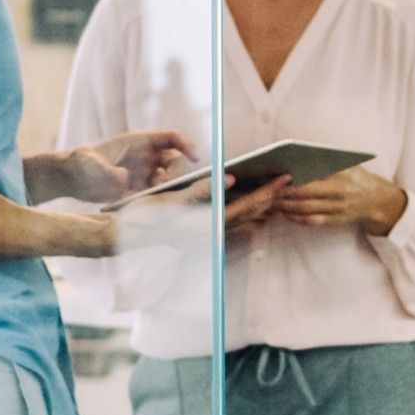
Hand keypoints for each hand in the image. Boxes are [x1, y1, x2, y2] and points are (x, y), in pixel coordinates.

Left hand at [66, 130, 197, 202]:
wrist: (70, 179)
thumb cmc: (78, 163)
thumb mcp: (88, 163)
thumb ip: (106, 170)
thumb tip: (124, 179)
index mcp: (139, 142)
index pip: (171, 138)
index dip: (186, 145)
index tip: (194, 157)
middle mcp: (146, 157)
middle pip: (175, 161)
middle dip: (175, 173)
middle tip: (161, 184)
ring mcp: (144, 174)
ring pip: (169, 179)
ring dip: (167, 188)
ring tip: (151, 196)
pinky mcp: (139, 190)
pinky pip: (157, 194)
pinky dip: (157, 200)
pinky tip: (146, 206)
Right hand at [108, 173, 289, 251]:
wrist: (126, 235)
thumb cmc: (145, 216)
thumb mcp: (172, 199)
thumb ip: (201, 189)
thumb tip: (229, 178)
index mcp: (208, 224)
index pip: (247, 207)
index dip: (268, 192)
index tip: (284, 179)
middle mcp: (212, 233)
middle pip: (250, 213)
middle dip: (271, 197)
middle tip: (289, 179)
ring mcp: (208, 234)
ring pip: (243, 218)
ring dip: (261, 204)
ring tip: (276, 187)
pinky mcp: (202, 232)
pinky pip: (232, 220)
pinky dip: (246, 209)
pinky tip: (250, 199)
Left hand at [273, 167, 406, 234]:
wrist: (378, 201)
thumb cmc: (358, 178)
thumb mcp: (348, 164)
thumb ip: (327, 160)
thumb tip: (300, 155)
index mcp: (342, 174)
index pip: (313, 175)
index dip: (295, 177)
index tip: (279, 175)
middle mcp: (340, 192)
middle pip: (306, 194)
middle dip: (286, 193)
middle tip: (272, 190)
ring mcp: (338, 208)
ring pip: (306, 210)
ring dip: (287, 207)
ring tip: (274, 202)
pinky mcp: (335, 221)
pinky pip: (312, 221)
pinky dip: (296, 218)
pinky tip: (286, 213)